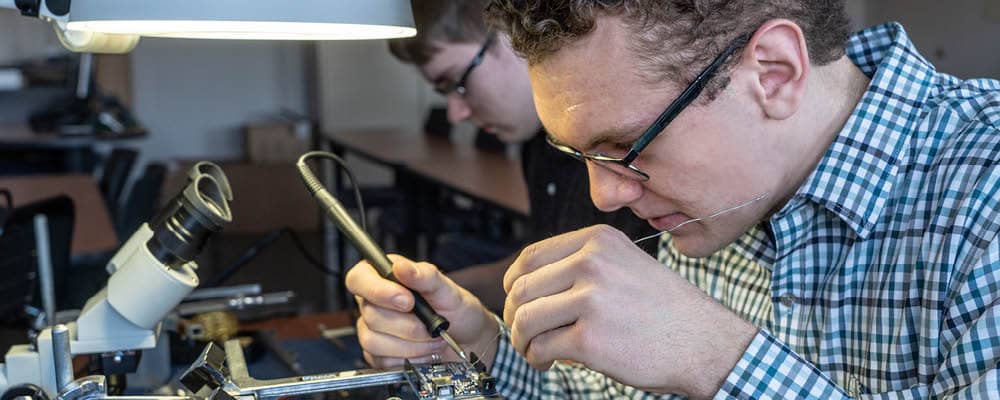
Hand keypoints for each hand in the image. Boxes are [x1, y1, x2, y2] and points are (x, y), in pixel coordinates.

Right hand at [346, 255, 499, 369]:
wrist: (467, 340)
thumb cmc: (456, 311)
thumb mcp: (447, 289)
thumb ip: (425, 276)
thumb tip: (403, 268)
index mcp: (385, 278)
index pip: (359, 279)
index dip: (377, 291)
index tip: (406, 301)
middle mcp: (375, 303)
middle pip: (370, 314)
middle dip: (406, 324)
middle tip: (430, 325)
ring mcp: (374, 330)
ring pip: (373, 341)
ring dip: (410, 344)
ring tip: (432, 339)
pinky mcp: (379, 355)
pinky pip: (383, 361)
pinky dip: (409, 358)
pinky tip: (423, 351)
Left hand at [503, 225, 757, 396]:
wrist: (706, 342)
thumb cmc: (664, 309)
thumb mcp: (625, 264)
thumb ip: (582, 263)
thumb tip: (527, 281)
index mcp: (597, 241)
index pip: (531, 257)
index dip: (514, 283)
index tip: (518, 302)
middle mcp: (592, 263)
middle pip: (522, 289)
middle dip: (514, 315)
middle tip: (524, 334)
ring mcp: (591, 301)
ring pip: (525, 318)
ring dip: (521, 340)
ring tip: (533, 350)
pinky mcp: (590, 339)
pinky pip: (541, 348)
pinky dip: (535, 359)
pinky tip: (546, 363)